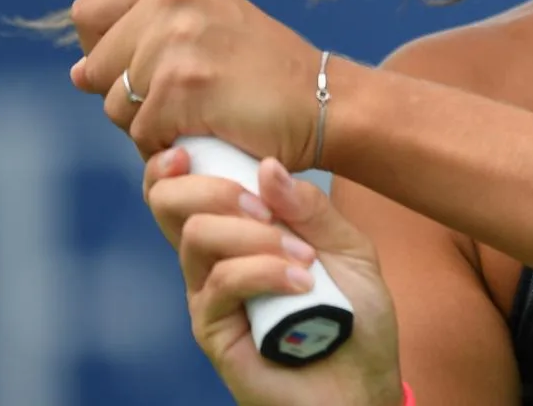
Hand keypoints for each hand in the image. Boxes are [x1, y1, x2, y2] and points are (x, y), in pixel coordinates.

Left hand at [69, 0, 323, 167]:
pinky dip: (167, 144)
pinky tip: (204, 130)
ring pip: (115, 104)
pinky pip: (141, 133)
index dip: (102, 48)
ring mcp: (177, 41)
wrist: (322, 100)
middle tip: (181, 95)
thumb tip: (78, 72)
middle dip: (125, 92)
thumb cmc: (262, 70)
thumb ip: (143, 32)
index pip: (89, 12)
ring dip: (148, 123)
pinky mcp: (182, 87)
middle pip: (95, 65)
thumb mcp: (206, 21)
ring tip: (197, 111)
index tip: (134, 63)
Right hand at [146, 148, 403, 405]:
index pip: (183, 185)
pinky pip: (221, 282)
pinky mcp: (213, 331)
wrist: (363, 383)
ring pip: (196, 235)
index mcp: (238, 228)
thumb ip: (310, 207)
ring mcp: (209, 294)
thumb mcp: (348, 247)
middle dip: (214, 188)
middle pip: (169, 202)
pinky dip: (264, 270)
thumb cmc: (354, 315)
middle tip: (266, 208)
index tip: (193, 149)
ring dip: (253, 235)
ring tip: (302, 258)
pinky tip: (301, 283)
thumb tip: (266, 167)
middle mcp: (213, 257)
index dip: (174, 161)